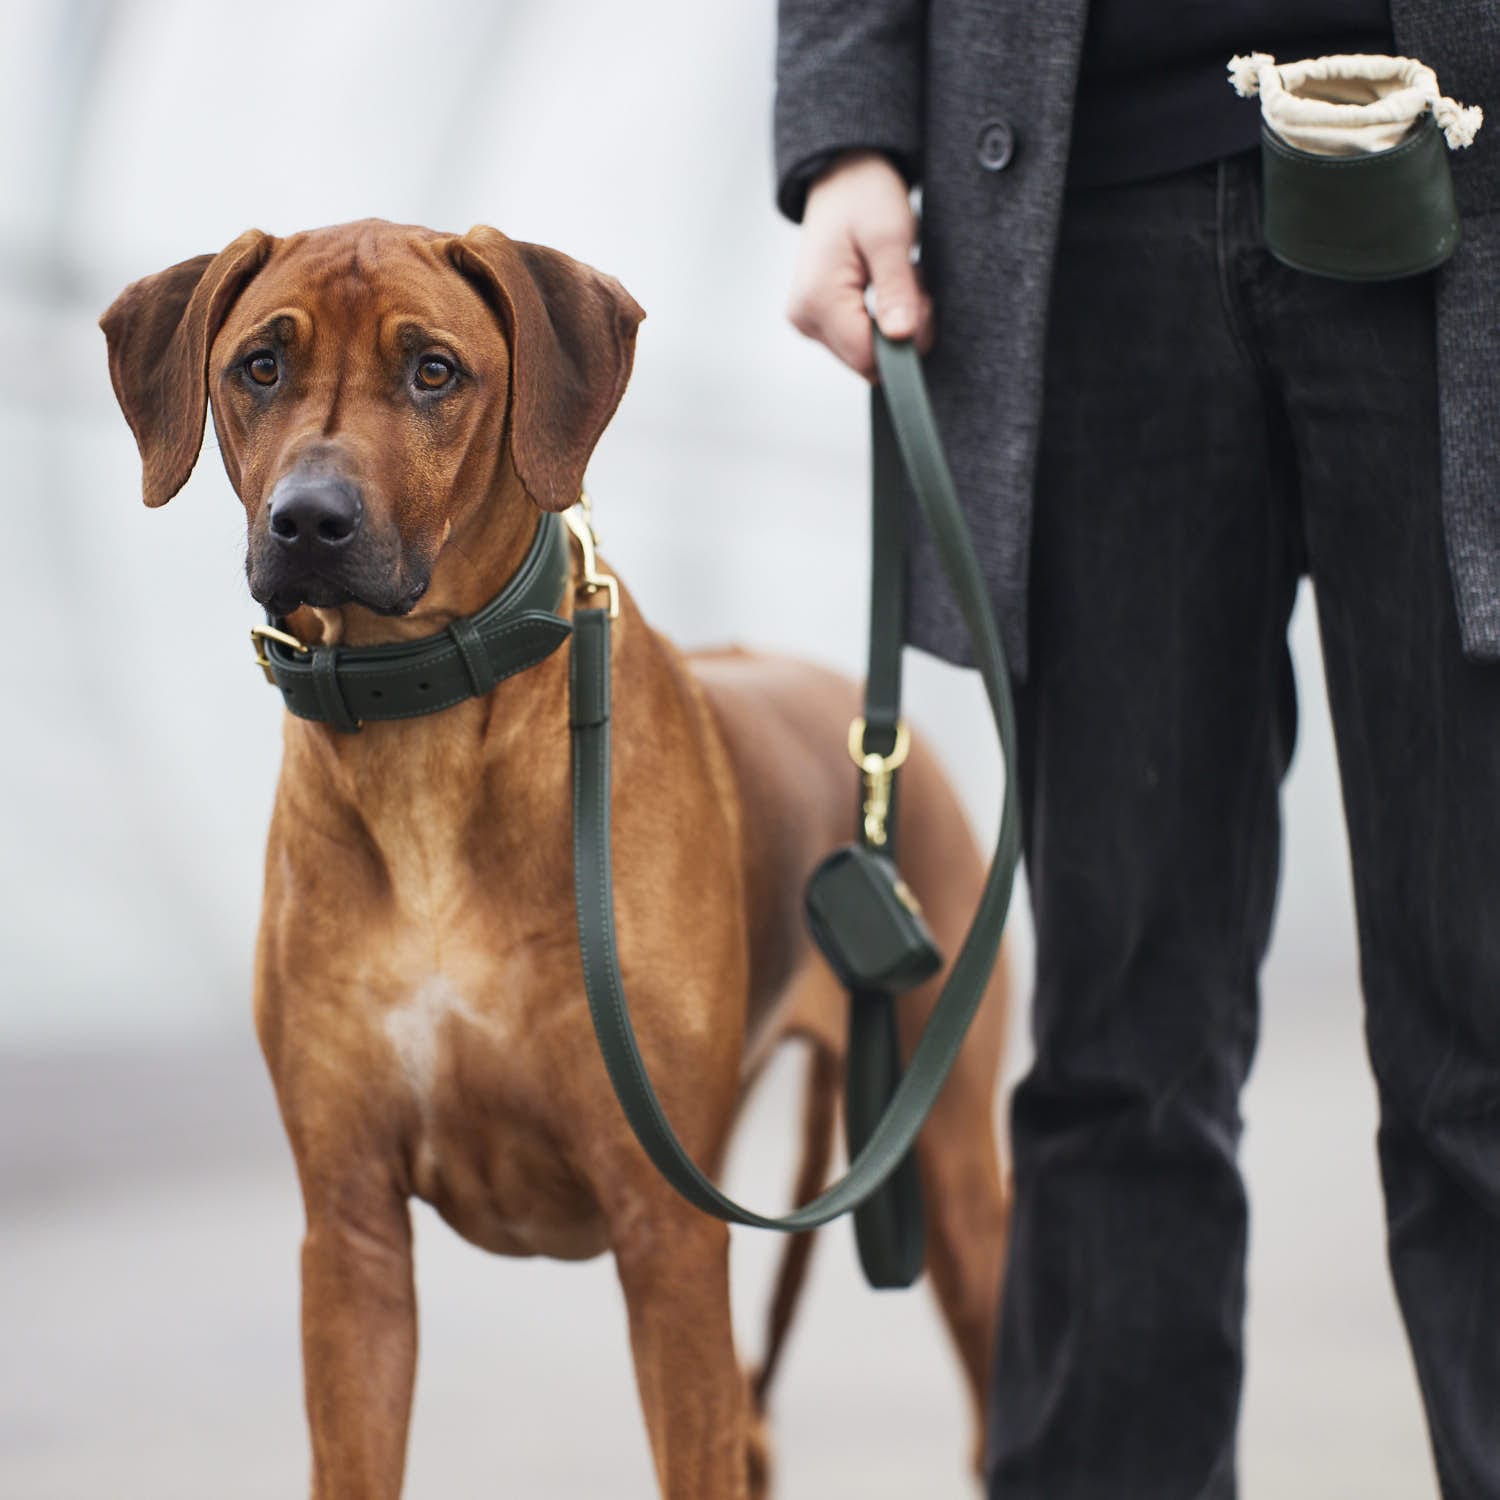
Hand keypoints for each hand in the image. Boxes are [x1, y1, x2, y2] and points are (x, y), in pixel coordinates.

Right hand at [786, 150, 934, 380]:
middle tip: (912, 285)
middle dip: (900, 333)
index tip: (921, 302)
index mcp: (818, 300)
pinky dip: (881, 322)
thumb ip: (896, 290)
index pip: (868, 358)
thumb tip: (901, 337)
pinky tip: (883, 290)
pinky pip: (859, 341)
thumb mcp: (890, 237)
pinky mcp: (817, 320)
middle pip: (866, 361)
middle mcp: (805, 319)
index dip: (905, 342)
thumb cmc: (866, 196)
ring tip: (897, 281)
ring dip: (893, 326)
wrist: (843, 176)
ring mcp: (808, 322)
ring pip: (866, 354)